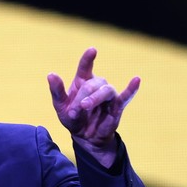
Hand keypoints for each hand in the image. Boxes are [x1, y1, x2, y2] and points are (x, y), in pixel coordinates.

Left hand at [47, 47, 139, 166]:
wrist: (85, 137)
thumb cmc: (73, 118)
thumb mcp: (60, 106)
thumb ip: (57, 90)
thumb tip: (50, 74)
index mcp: (82, 81)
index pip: (85, 67)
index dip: (88, 58)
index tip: (92, 50)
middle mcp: (96, 85)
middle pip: (92, 84)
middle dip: (82, 97)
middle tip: (73, 111)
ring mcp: (108, 95)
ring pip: (105, 90)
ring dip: (95, 98)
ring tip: (84, 106)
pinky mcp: (117, 105)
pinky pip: (126, 95)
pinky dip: (131, 89)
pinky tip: (136, 80)